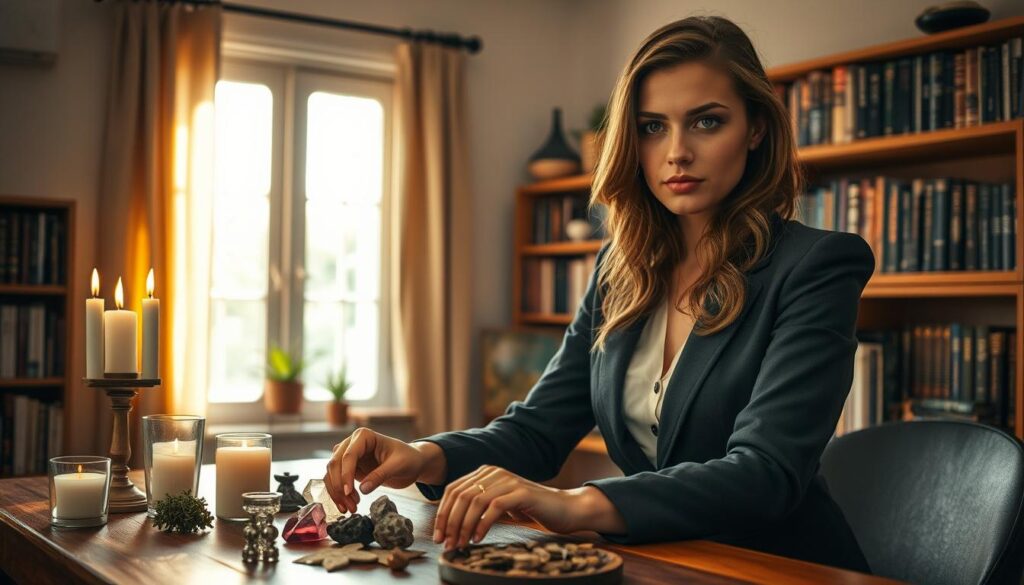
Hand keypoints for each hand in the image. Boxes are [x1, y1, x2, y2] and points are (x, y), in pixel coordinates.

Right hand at [323, 428, 427, 512]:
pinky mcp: (349, 469)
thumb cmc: (409, 458)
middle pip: (335, 464)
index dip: (346, 474)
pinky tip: (346, 506)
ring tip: (350, 508)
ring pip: (332, 474)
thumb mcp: (398, 465)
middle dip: (340, 486)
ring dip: (337, 493)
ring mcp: (349, 456)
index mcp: (364, 436)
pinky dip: (338, 494)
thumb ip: (380, 475)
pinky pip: (336, 481)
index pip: (349, 455)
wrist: (413, 463)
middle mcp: (352, 444)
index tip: (348, 492)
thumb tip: (362, 489)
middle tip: (350, 505)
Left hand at [432, 465, 581, 549]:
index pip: (454, 490)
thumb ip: (480, 507)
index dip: (442, 514)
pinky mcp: (521, 492)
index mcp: (486, 473)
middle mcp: (494, 472)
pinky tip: (478, 538)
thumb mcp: (501, 505)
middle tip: (447, 544)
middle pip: (461, 496)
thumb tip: (452, 527)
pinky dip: (482, 524)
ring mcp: (508, 480)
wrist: (565, 508)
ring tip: (460, 544)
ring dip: (463, 526)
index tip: (439, 536)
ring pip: (474, 501)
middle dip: (450, 522)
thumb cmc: (532, 509)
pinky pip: (494, 507)